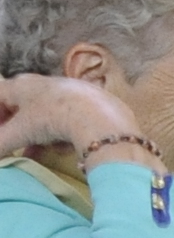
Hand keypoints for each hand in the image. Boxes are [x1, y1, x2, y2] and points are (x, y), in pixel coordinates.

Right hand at [0, 73, 147, 159]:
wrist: (100, 117)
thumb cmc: (51, 118)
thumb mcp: (21, 133)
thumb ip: (1, 143)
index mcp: (22, 85)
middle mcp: (44, 84)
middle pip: (22, 105)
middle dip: (16, 127)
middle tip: (12, 143)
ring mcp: (69, 92)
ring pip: (46, 115)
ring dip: (37, 135)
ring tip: (34, 153)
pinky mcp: (90, 104)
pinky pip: (67, 120)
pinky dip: (60, 135)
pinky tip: (61, 149)